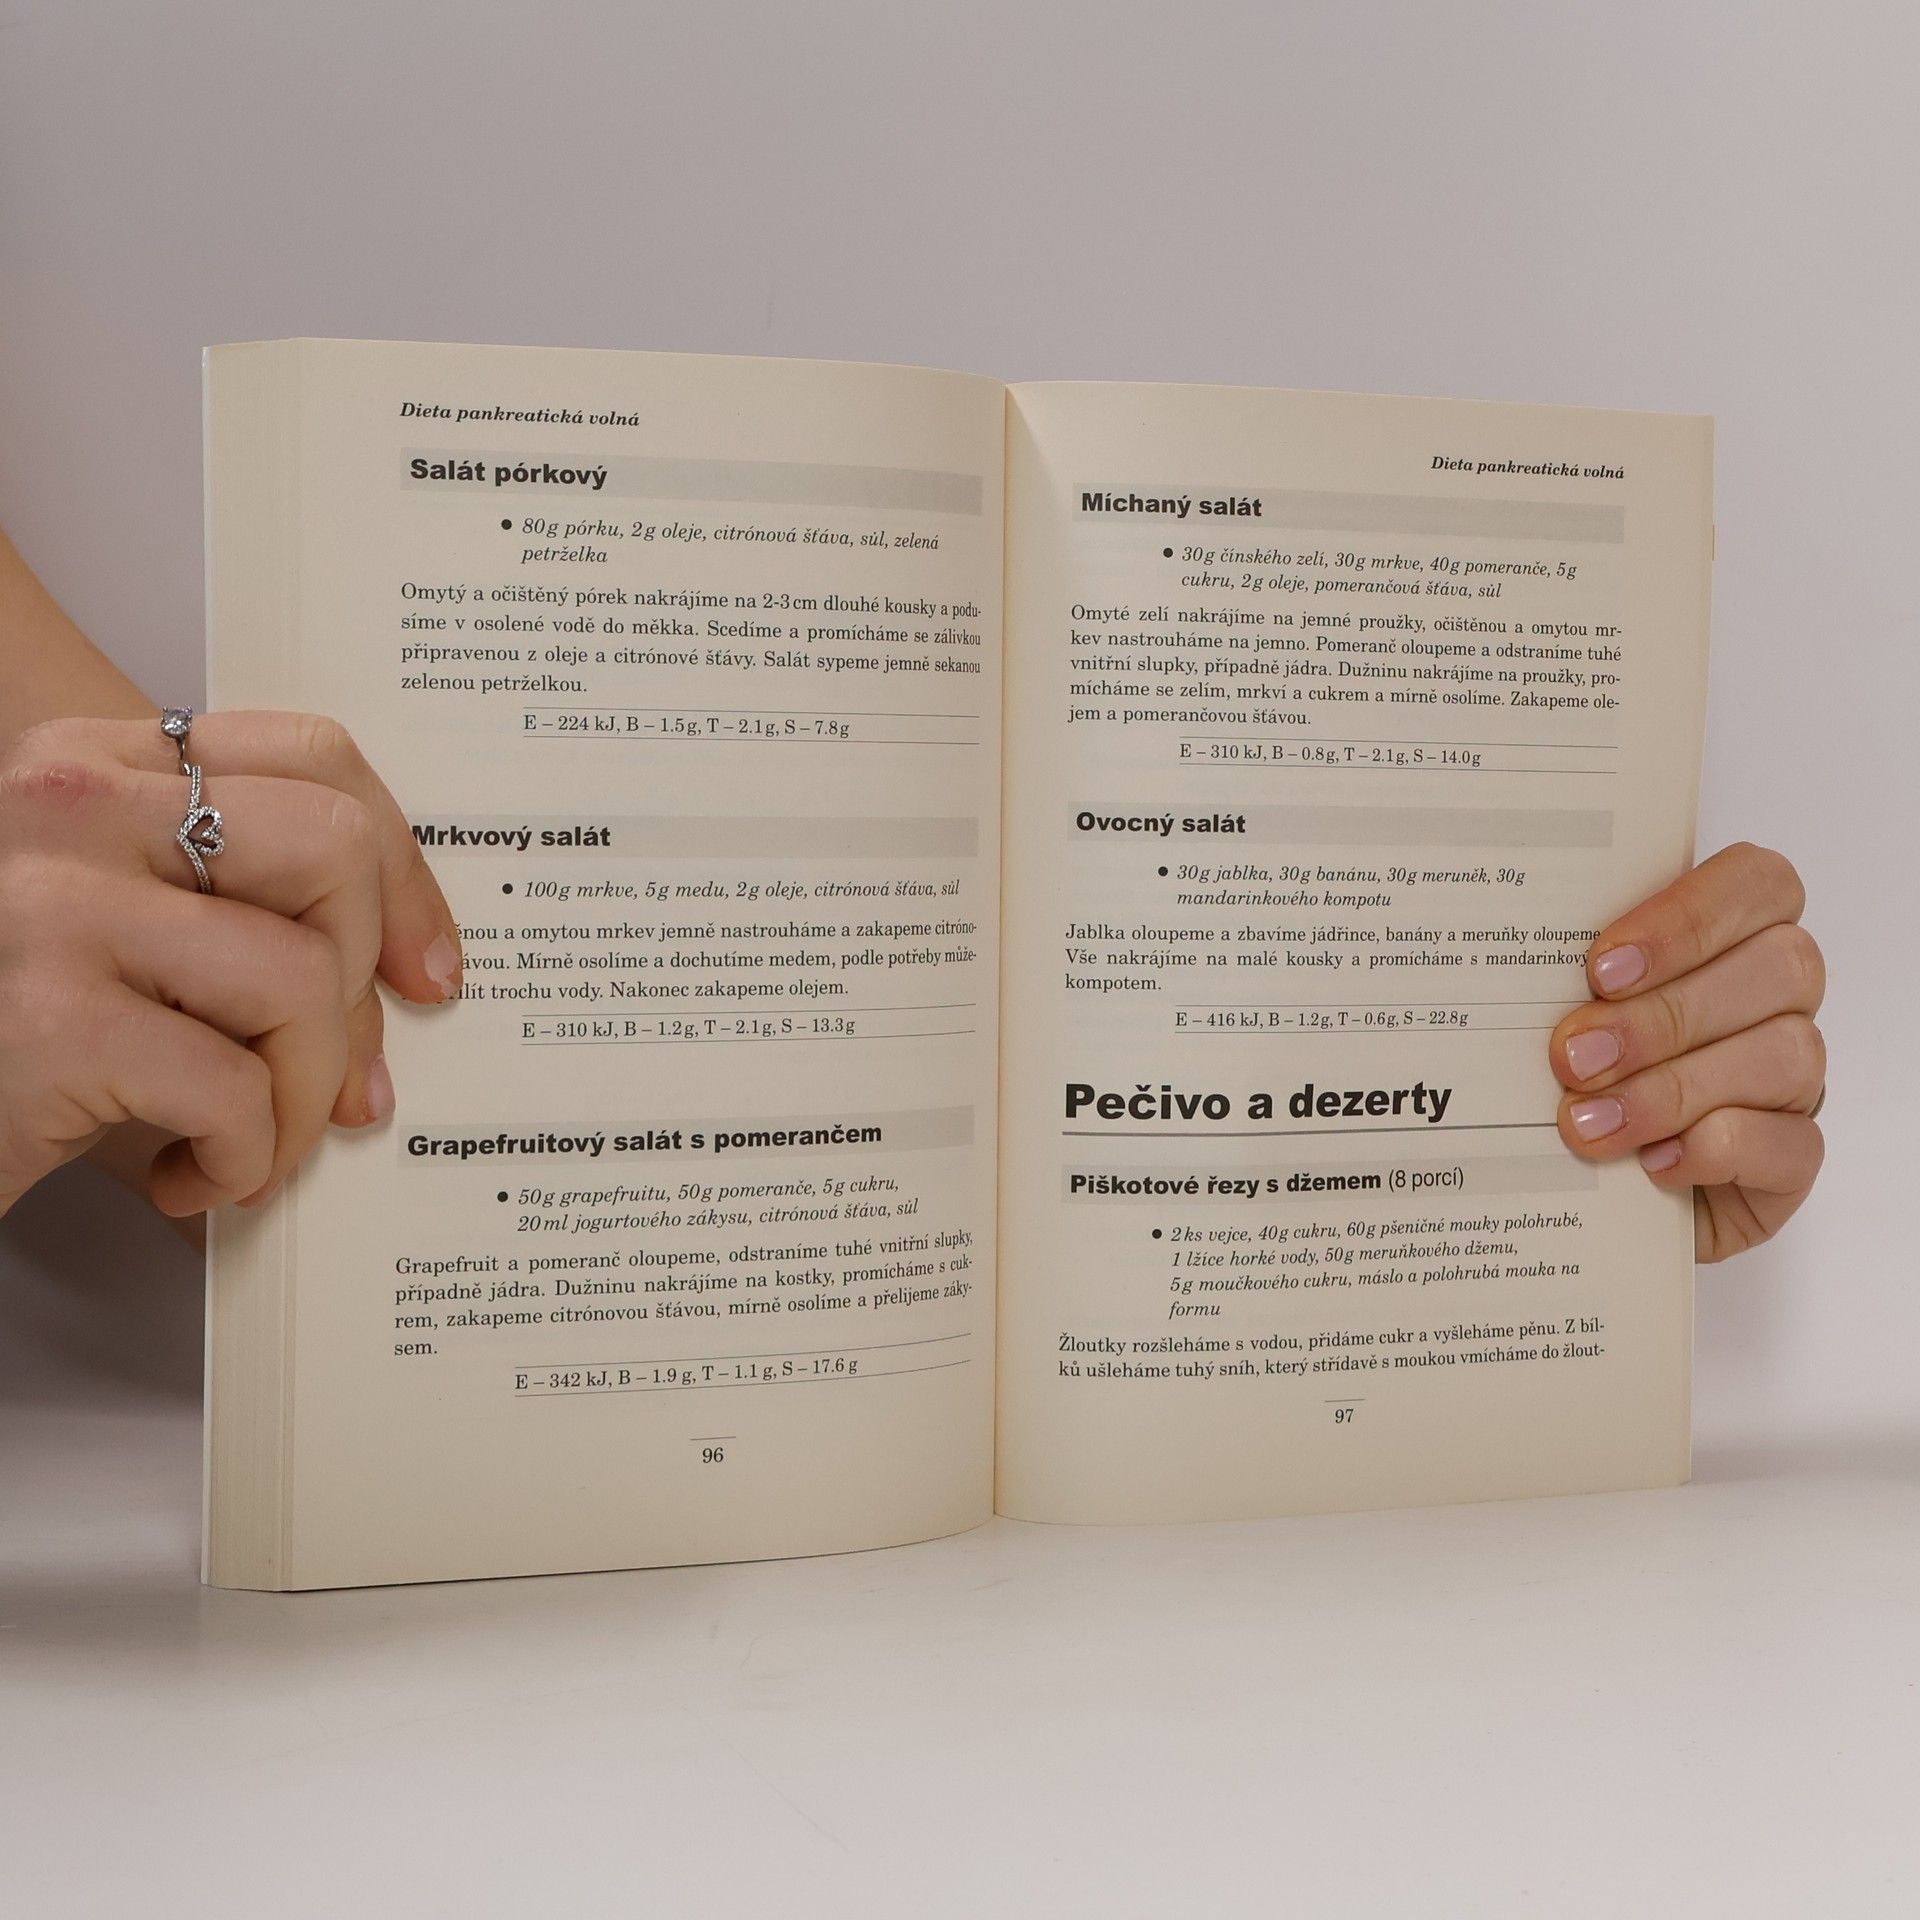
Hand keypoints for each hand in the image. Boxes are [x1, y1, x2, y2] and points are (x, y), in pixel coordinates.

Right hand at [0, 712, 460, 1218]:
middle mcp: (64, 805)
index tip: (425, 970)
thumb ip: (251, 922)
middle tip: (321, 1073)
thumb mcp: (130, 945)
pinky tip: (191, 1175)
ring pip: (302, 977)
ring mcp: (51, 905)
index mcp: (92, 762)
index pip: (315, 755)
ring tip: (244, 1143)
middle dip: (358, 984)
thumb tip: (414, 982)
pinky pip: (238, 1087)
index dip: (402, 871)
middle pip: (333, 850)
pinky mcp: (48, 1018)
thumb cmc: (13, 1041)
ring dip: (303, 1095)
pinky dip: (244, 1157)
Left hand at [1549, 843, 1824, 1262]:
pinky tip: (1652, 1162)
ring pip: (1786, 1055)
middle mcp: (1778, 998)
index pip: (1757, 882)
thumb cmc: (1578, 1070)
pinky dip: (1717, 1148)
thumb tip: (1509, 961)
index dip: (1686, 918)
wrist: (1592, 1187)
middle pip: (1777, 969)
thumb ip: (1566, 974)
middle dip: (1664, 1016)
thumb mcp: (1564, 1007)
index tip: (1601, 966)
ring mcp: (1795, 1078)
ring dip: (1674, 1090)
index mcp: (1735, 934)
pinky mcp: (1793, 1157)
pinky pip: (1792, 1142)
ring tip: (1588, 1119)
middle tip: (1574, 1056)